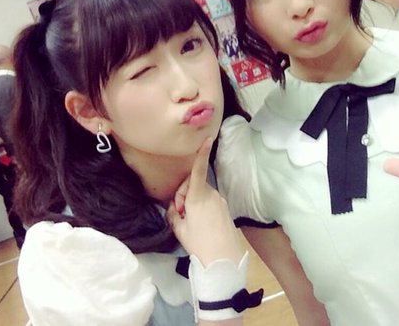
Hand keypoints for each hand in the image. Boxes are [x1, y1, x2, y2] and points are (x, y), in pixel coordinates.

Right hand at [167, 137, 243, 265]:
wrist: (223, 259)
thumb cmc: (198, 243)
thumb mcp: (178, 228)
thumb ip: (173, 213)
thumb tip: (175, 207)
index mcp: (198, 197)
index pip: (198, 171)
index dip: (200, 154)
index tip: (207, 139)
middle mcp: (211, 195)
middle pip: (192, 186)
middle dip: (183, 196)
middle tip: (181, 215)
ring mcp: (220, 201)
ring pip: (201, 194)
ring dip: (193, 203)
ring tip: (191, 223)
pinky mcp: (225, 209)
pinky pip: (209, 202)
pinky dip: (202, 209)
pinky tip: (201, 225)